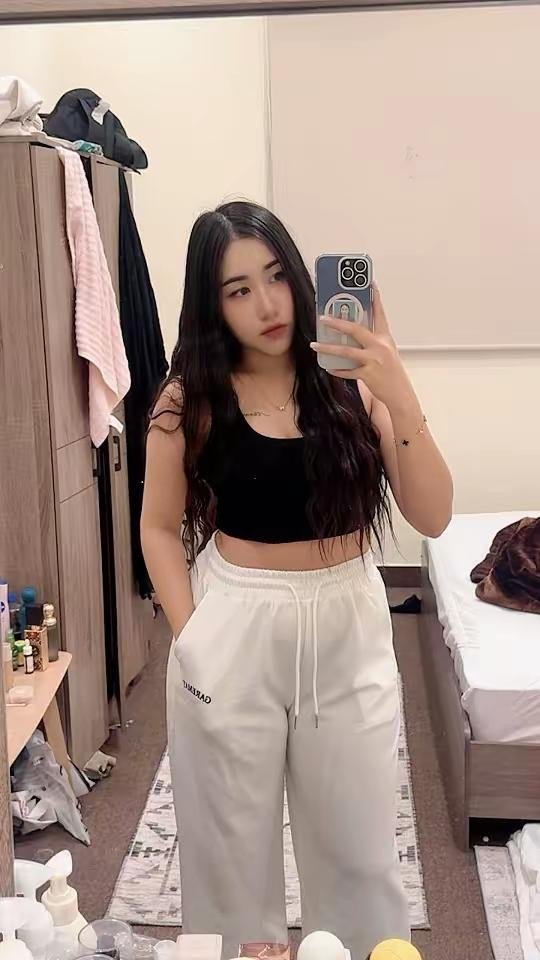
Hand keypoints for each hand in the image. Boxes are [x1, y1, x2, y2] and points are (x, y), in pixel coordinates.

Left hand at [310, 284, 413, 409]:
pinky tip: (329, 368)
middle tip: (323, 318)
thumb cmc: (391, 373)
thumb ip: (372, 342)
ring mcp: (374, 360)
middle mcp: (380, 346)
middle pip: (356, 329)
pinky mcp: (368, 374)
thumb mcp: (386, 353)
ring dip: (328, 347)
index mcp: (385, 338)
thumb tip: (351, 335)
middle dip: (338, 323)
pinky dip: (337, 370)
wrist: (400, 394)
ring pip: (347, 351)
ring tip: (315, 344)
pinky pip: (348, 371)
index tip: (370, 283)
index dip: (375, 298)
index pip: (379, 314)